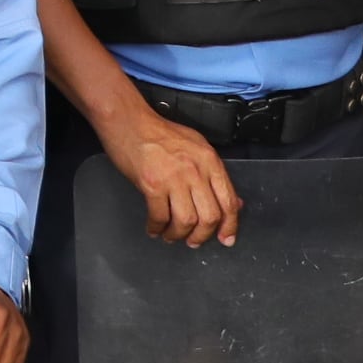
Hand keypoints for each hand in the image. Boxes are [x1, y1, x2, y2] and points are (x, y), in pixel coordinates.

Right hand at [98, 109, 239, 245]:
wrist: (128, 121)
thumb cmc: (159, 133)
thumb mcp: (196, 147)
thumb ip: (214, 175)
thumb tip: (233, 202)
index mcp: (210, 161)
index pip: (228, 201)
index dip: (229, 226)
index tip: (226, 239)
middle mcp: (195, 170)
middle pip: (209, 216)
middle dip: (202, 235)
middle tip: (194, 241)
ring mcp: (174, 178)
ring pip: (186, 221)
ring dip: (178, 234)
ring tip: (171, 235)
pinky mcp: (152, 184)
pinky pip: (160, 216)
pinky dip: (157, 227)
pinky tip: (154, 228)